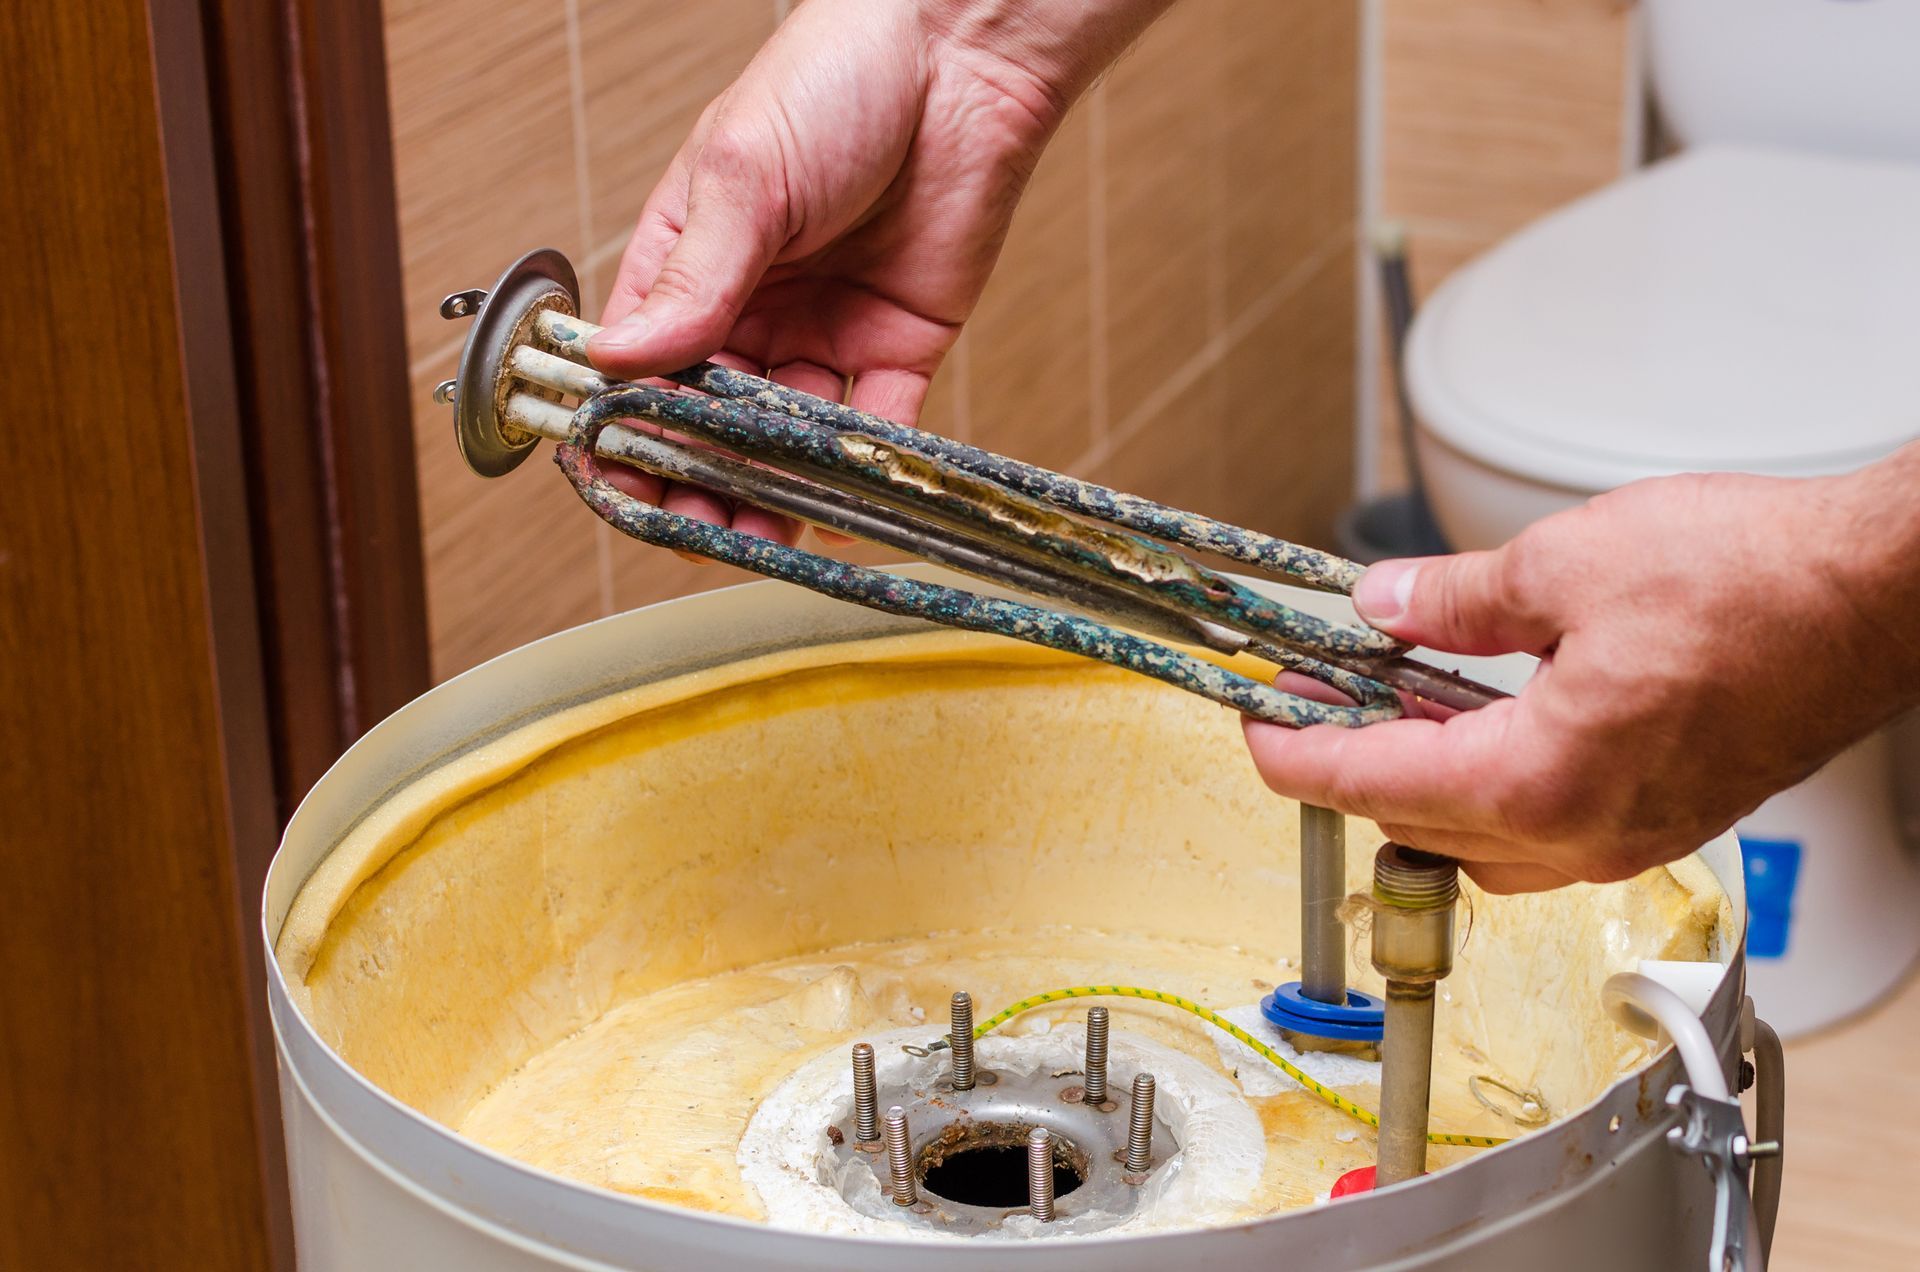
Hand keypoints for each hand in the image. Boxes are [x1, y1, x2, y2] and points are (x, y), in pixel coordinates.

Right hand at [586, 0, 1169, 546]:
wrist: (963, 58)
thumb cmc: (836, 79)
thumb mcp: (742, 176)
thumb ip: (692, 278)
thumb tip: (620, 362)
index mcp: (689, 259)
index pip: (637, 363)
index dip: (620, 424)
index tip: (612, 476)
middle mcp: (749, 306)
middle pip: (706, 418)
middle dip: (691, 476)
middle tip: (688, 524)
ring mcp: (822, 331)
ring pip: (780, 440)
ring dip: (764, 492)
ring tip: (750, 536)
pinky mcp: (897, 348)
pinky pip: (871, 429)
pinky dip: (850, 476)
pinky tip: (828, 512)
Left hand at [1243, 450, 1919, 893]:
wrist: (1882, 594)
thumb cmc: (1758, 582)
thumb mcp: (1564, 563)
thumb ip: (1453, 600)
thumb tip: (1384, 608)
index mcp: (1539, 780)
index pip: (1372, 786)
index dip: (1295, 757)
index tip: (1256, 730)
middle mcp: (1581, 833)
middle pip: (1418, 825)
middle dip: (1351, 769)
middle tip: (1311, 707)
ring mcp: (1628, 835)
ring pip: (1482, 841)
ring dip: (1422, 786)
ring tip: (1390, 708)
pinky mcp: (1664, 817)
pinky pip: (1546, 831)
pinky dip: (1492, 787)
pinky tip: (1482, 720)